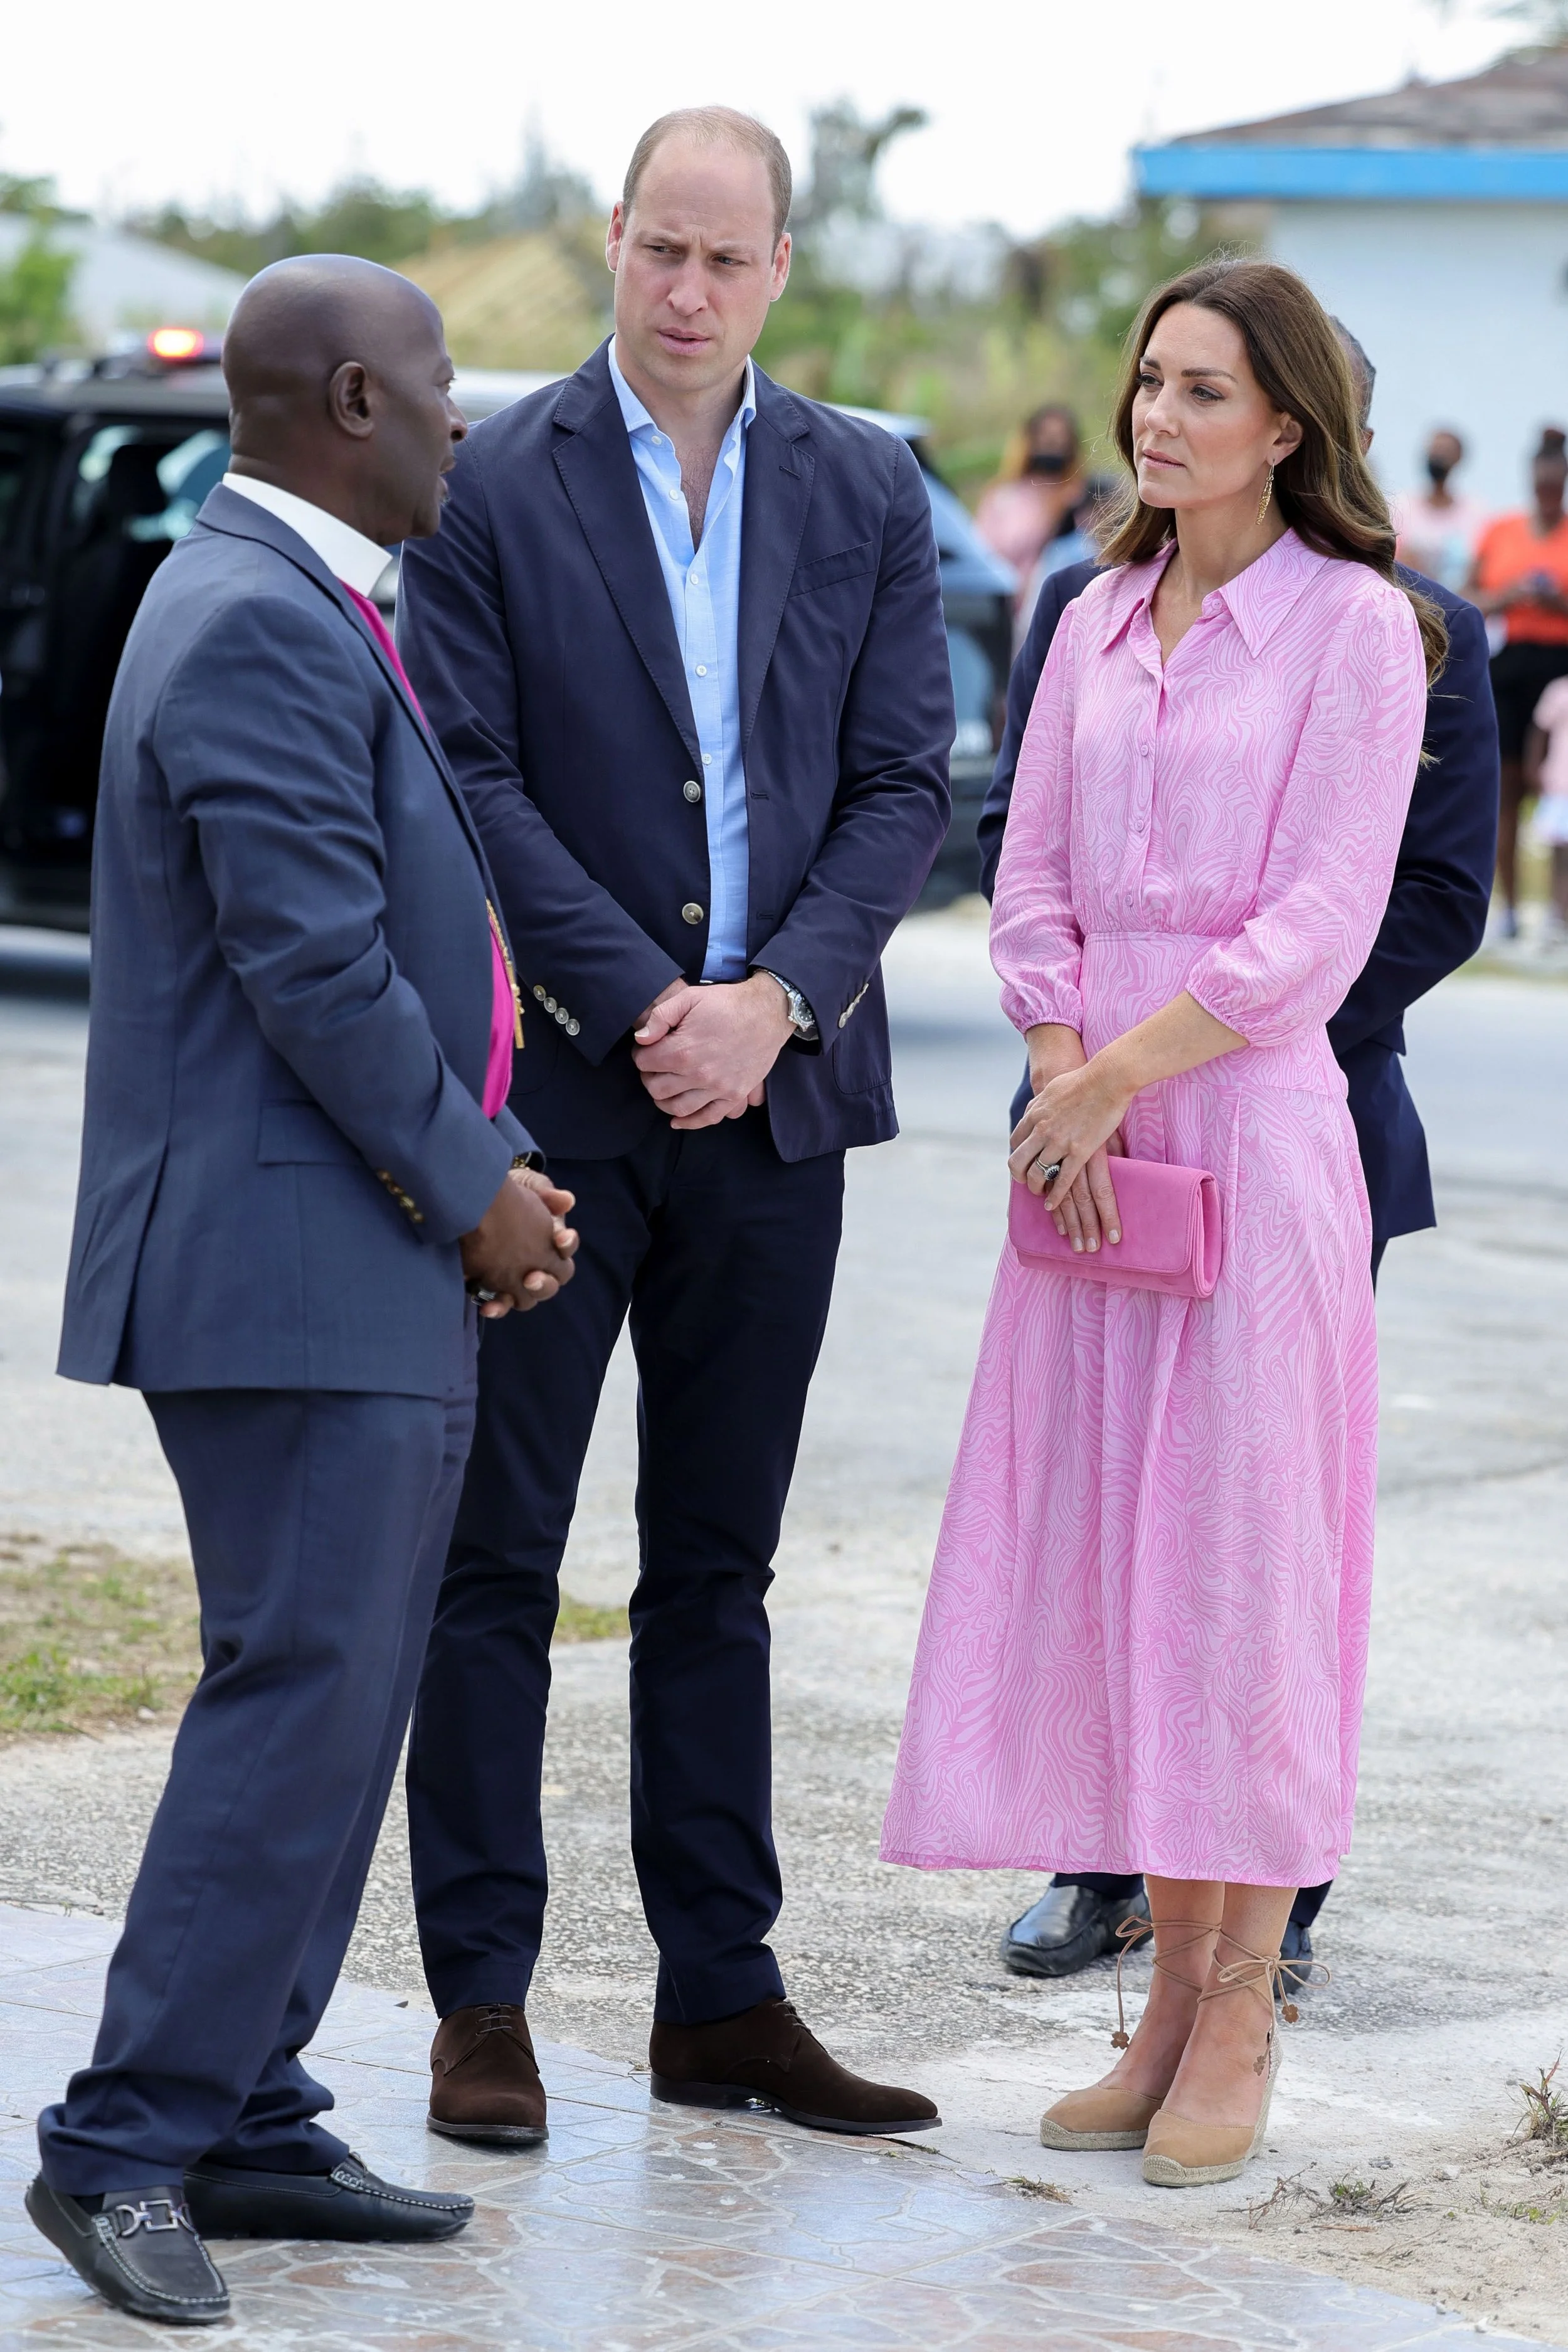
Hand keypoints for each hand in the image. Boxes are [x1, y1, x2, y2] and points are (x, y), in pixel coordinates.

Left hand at [459, 1166, 577, 1316]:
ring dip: (524, 1298)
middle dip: (546, 1282)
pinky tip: (487, 1307)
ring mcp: (516, 1276)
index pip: (567, 1246)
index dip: (567, 1243)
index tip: (560, 1238)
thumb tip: (567, 1200)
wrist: (473, 1200)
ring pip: (528, 1298)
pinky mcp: (493, 1284)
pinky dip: (496, 1308)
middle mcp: (538, 1262)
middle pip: (553, 1281)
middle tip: (531, 1277)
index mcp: (551, 1240)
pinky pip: (500, 1303)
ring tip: (509, 1294)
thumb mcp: (526, 1185)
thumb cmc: (507, 1192)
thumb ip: (545, 1192)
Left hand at [632, 974, 790, 1129]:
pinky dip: (689, 1123)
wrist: (767, 1012)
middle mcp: (699, 1074)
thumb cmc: (726, 1003)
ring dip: (663, 1100)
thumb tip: (641, 1039)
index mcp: (683, 1050)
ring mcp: (718, 1088)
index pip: (644, 1062)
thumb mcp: (689, 998)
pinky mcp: (734, 1095)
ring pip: (676, 1107)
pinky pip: (707, 1118)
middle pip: (656, 1088)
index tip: (647, 1049)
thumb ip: (660, 1017)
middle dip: (649, 1076)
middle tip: (654, 1066)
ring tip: (665, 1086)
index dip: (641, 1054)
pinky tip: (677, 1120)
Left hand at [1009, 1058, 1132, 1253]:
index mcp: (1034, 1115)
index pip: (1014, 1142)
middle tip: (1026, 1182)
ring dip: (1035, 1188)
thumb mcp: (1051, 1090)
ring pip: (1037, 1174)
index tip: (1022, 1163)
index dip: (1017, 1154)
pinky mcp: (1080, 1152)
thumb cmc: (1082, 1080)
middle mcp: (1041, 1130)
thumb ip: (1040, 1104)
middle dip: (1019, 1176)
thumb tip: (1032, 1112)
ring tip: (1040, 1194)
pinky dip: (1054, 1196)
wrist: (1106, 1078)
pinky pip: (1062, 1181)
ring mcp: (1059, 1142)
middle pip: (1017, 1162)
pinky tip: (1051, 1205)